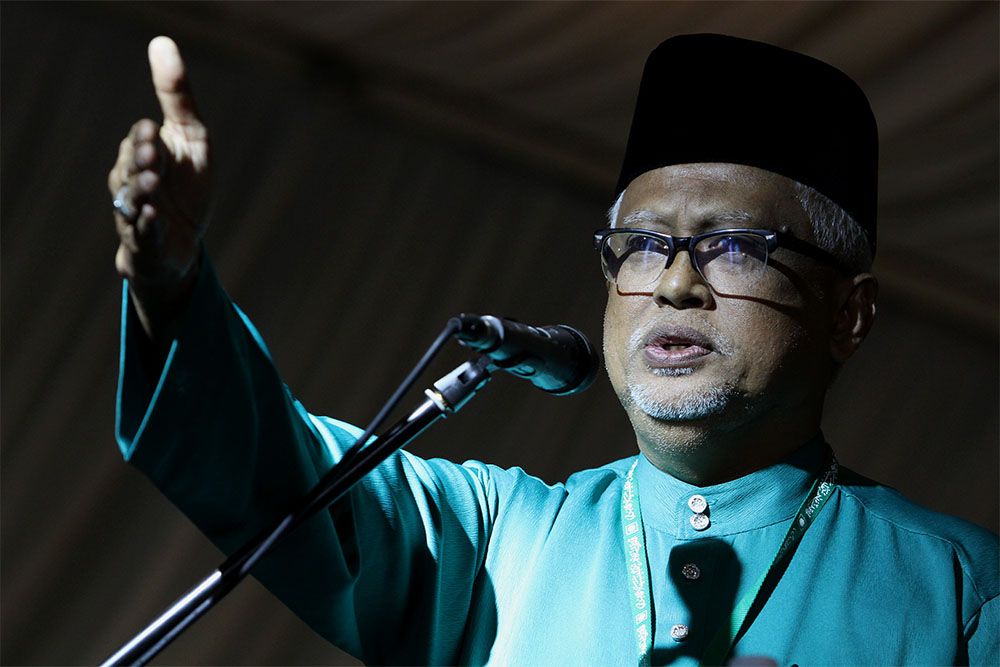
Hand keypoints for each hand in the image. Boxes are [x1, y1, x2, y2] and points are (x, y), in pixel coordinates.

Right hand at [108, 36, 209, 304]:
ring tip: (154, 183)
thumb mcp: (192, 140)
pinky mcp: (146, 244)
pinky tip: (155, 217)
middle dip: (140, 162)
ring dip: (142, 191)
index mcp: (142, 156)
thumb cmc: (187, 187)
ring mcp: (136, 215)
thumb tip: (162, 41)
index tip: (153, 130)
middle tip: (153, 155)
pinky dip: (148, 226)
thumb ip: (178, 97)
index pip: (139, 141)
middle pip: (130, 169)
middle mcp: (132, 184)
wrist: (185, 244)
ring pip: (131, 201)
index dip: (144, 137)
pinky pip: (143, 234)